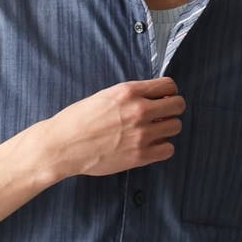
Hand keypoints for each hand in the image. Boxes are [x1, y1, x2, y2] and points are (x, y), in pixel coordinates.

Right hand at [45, 77, 185, 178]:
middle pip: (178, 105)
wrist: (62, 146)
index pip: (169, 85)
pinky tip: (150, 146)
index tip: (162, 98)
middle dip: (172, 109)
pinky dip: (162, 147)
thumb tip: (152, 98)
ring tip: (153, 131)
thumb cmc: (77, 120)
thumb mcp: (104, 96)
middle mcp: (139, 111)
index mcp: (129, 92)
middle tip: (161, 115)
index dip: (168, 92)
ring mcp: (141, 134)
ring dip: (167, 128)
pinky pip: (168, 149)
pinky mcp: (140, 156)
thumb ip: (130, 96)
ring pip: (176, 127)